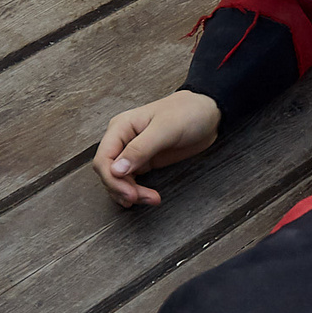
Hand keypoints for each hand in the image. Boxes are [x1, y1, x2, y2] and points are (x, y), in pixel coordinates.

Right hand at [95, 90, 221, 206]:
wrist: (208, 113)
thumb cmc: (187, 113)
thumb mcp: (165, 129)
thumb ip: (140, 149)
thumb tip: (116, 170)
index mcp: (121, 127)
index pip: (103, 159)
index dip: (112, 180)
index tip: (130, 194)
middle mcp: (122, 140)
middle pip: (108, 173)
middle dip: (122, 189)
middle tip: (143, 198)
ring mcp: (132, 152)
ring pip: (118, 180)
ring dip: (130, 193)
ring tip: (151, 199)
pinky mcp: (144, 161)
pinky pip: (130, 181)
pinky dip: (135, 192)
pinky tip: (146, 197)